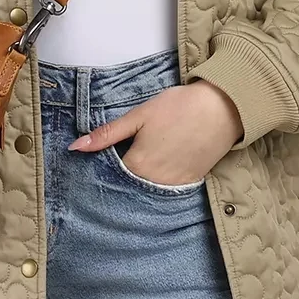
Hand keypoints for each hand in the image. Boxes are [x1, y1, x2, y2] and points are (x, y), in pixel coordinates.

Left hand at [67, 79, 242, 183]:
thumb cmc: (178, 107)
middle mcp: (154, 183)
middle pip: (128, 187)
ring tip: (140, 162)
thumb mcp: (139, 116)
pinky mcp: (190, 183)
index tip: (97, 158)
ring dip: (138, 183)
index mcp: (138, 165)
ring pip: (147, 191)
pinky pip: (167, 190)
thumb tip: (75, 147)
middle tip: (121, 158)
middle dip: (119, 178)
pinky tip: (158, 167)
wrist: (222, 108)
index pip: (109, 175)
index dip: (102, 166)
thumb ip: (107, 134)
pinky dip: (158, 182)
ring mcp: (174, 186)